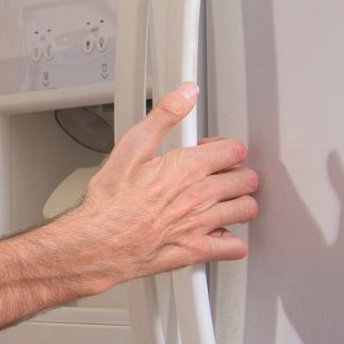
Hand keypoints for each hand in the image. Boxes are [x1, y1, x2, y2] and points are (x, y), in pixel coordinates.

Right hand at [0, 83, 257, 333]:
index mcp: (189, 168)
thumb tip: (185, 94)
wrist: (97, 241)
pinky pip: (234, 247)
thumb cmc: (109, 200)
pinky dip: (231, 241)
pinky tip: (218, 234)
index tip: (214, 151)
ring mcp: (201, 224)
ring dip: (239, 203)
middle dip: (236, 174)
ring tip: (224, 201)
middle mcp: (201, 195)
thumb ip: (163, 116)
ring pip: (246, 209)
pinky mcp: (196, 250)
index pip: (234, 150)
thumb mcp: (131, 147)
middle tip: (221, 175)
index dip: (225, 148)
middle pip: (246, 180)